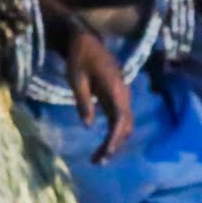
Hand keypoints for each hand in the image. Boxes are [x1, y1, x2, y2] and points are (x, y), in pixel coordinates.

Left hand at [65, 29, 133, 163]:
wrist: (86, 40)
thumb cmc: (79, 57)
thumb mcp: (76, 78)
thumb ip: (82, 101)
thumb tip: (87, 125)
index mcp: (115, 89)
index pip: (120, 120)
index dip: (114, 140)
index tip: (104, 154)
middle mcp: (124, 94)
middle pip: (125, 126)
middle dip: (114, 146)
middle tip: (97, 162)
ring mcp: (123, 95)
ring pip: (125, 124)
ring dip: (115, 141)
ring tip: (99, 157)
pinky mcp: (117, 96)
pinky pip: (121, 119)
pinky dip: (115, 133)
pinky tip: (104, 143)